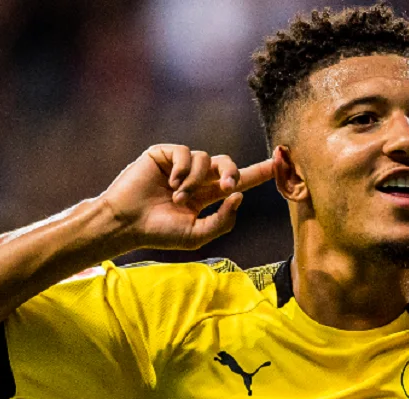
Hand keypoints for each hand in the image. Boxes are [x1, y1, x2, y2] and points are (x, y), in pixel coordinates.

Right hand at [100, 144, 273, 250]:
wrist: (127, 224)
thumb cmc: (160, 233)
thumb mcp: (197, 235)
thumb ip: (223, 221)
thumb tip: (239, 196)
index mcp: (207, 196)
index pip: (239, 181)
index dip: (259, 172)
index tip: (280, 161)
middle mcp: (196, 178)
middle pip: (228, 163)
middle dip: (232, 173)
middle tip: (225, 188)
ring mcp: (180, 165)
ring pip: (205, 158)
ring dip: (195, 180)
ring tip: (178, 197)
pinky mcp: (164, 154)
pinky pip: (185, 152)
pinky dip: (181, 168)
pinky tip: (170, 182)